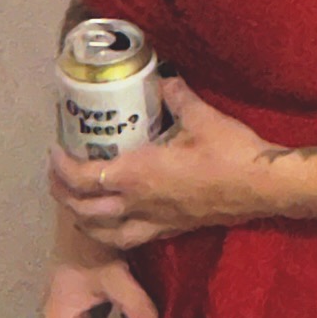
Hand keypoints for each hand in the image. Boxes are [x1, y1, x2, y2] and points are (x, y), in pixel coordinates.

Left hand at [47, 76, 280, 249]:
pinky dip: (110, 233)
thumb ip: (176, 95)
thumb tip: (164, 78)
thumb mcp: (200, 116)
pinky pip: (128, 238)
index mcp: (137, 174)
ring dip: (82, 220)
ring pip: (103, 232)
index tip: (55, 151)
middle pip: (84, 210)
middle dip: (62, 195)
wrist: (261, 186)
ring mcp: (153, 220)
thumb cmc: (229, 152)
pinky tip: (113, 223)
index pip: (84, 177)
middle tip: (56, 177)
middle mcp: (137, 203)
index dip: (62, 167)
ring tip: (76, 205)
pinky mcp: (170, 229)